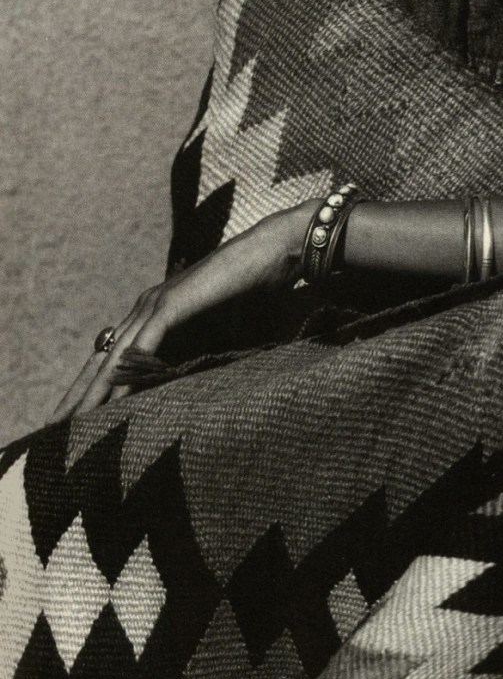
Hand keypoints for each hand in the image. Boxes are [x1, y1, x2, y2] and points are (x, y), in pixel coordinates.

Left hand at [47, 201, 316, 423]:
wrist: (275, 251)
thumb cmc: (254, 290)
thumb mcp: (220, 332)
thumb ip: (197, 354)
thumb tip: (185, 389)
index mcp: (155, 313)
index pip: (114, 356)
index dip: (91, 386)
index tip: (72, 417)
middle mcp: (147, 307)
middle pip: (102, 358)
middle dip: (77, 395)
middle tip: (51, 428)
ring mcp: (157, 303)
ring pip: (115, 355)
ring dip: (92, 391)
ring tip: (71, 423)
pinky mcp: (173, 303)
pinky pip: (143, 344)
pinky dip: (125, 370)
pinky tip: (110, 394)